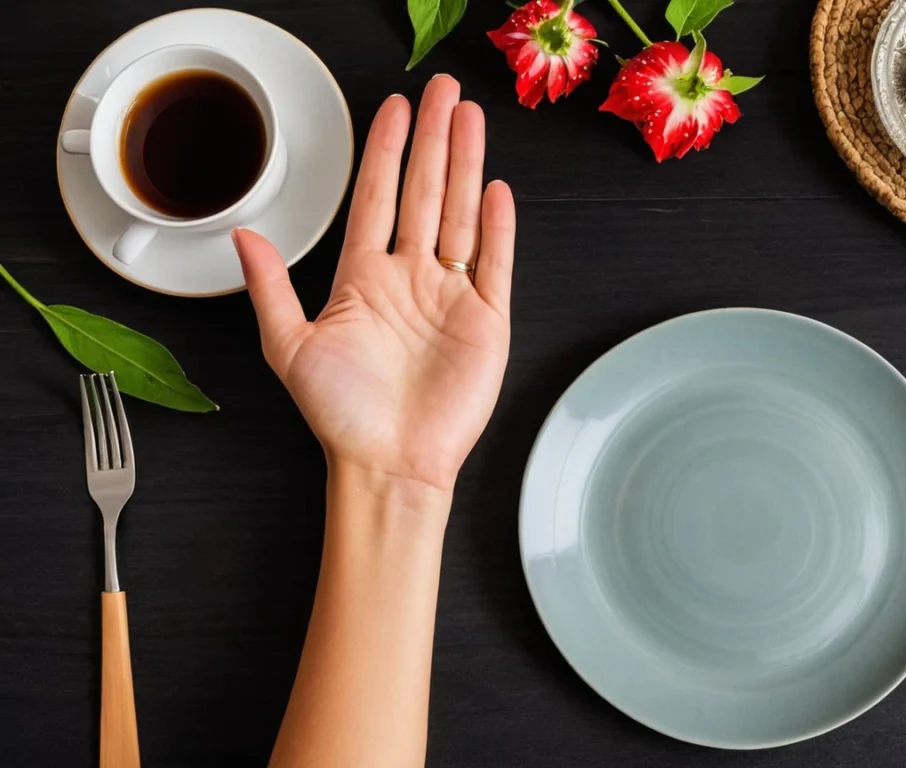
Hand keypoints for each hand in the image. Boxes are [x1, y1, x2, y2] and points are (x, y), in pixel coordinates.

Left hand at [233, 76, 514, 494]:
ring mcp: (450, 297)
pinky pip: (494, 265)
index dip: (384, 153)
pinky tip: (494, 191)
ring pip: (460, 217)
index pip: (377, 199)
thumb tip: (242, 235)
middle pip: (424, 194)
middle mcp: (409, 279)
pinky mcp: (486, 322)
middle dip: (433, 140)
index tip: (393, 110)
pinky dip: (497, 229)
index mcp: (363, 279)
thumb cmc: (341, 415)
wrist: (390, 464)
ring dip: (464, 167)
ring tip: (470, 120)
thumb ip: (270, 288)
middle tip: (442, 91)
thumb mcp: (289, 347)